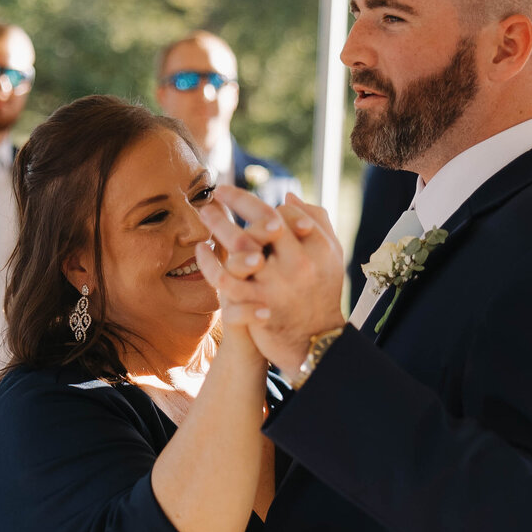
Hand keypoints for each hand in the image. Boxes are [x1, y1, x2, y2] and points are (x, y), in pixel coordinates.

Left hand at [198, 187, 344, 376]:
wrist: (316, 341)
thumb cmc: (321, 292)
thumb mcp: (330, 255)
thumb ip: (316, 221)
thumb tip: (288, 195)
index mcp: (318, 247)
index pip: (285, 212)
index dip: (264, 205)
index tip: (246, 200)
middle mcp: (299, 262)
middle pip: (263, 220)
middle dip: (238, 200)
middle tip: (218, 191)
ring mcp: (276, 284)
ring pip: (240, 245)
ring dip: (219, 223)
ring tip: (204, 212)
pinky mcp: (256, 305)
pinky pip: (224, 279)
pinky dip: (210, 260)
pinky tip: (201, 249)